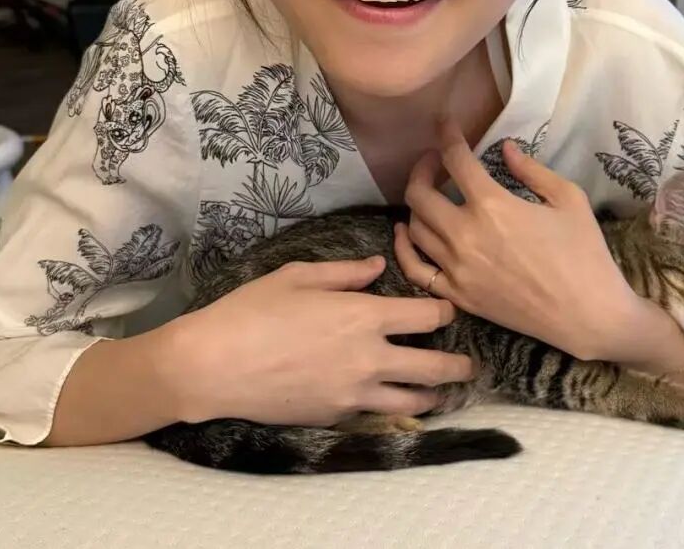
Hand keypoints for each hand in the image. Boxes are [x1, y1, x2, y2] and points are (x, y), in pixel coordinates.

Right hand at [167, 256, 474, 425]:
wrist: (214, 366)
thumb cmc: (253, 310)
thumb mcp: (299, 275)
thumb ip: (346, 272)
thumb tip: (379, 266)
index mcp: (364, 316)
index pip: (427, 316)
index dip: (445, 310)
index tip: (451, 309)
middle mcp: (370, 358)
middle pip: (434, 366)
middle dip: (458, 365)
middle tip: (470, 364)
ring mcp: (354, 393)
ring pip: (413, 400)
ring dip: (435, 394)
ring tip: (444, 392)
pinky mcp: (336, 416)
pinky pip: (377, 414)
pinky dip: (394, 409)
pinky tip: (395, 403)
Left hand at [394, 120, 637, 361]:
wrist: (588, 314)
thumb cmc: (584, 253)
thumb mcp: (568, 198)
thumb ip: (531, 169)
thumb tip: (505, 148)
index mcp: (493, 205)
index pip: (456, 159)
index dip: (447, 134)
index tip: (445, 122)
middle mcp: (465, 235)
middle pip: (419, 193)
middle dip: (423, 167)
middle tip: (435, 161)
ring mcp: (457, 269)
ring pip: (413, 228)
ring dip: (416, 203)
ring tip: (430, 194)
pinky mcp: (457, 296)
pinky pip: (414, 269)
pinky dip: (403, 248)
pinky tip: (406, 232)